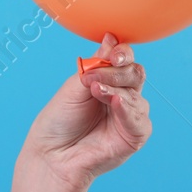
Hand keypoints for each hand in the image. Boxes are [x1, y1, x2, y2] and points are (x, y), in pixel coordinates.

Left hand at [19, 32, 152, 191]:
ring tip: (95, 91)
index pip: (124, 60)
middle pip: (135, 73)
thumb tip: (110, 37)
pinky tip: (114, 102)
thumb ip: (96, 65)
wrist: (51, 154)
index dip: (122, 52)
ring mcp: (129, 116)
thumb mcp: (74, 86)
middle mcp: (122, 96)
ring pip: (136, 94)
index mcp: (107, 81)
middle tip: (95, 77)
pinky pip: (139, 119)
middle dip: (118, 71)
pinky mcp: (135, 136)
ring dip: (115, 89)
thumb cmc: (59, 121)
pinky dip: (127, 109)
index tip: (113, 52)